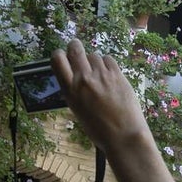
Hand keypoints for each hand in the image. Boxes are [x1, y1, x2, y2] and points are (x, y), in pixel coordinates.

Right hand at [51, 40, 151, 155]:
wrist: (124, 135)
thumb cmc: (99, 129)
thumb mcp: (78, 111)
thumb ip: (75, 92)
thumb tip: (75, 77)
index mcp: (70, 91)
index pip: (57, 60)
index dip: (59, 55)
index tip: (63, 56)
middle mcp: (84, 80)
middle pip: (75, 48)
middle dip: (75, 46)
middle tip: (77, 49)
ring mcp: (101, 75)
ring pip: (94, 55)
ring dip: (94, 61)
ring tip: (100, 74)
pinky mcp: (117, 74)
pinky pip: (109, 59)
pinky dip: (108, 64)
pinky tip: (110, 75)